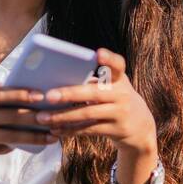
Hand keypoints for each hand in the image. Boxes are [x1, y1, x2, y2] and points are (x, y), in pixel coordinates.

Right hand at [0, 84, 57, 172]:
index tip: (41, 95)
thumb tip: (21, 89)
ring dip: (33, 137)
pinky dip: (15, 147)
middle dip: (34, 117)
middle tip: (54, 117)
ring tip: (50, 136)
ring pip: (8, 137)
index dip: (21, 94)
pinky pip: (0, 149)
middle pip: (8, 116)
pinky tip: (31, 145)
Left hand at [33, 48, 157, 155]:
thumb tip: (54, 81)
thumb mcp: (112, 87)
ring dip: (62, 116)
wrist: (140, 127)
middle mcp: (122, 94)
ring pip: (87, 114)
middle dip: (69, 94)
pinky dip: (70, 130)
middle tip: (48, 96)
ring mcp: (121, 112)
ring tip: (42, 117)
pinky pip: (89, 129)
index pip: (117, 65)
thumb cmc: (115, 100)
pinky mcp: (117, 130)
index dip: (109, 59)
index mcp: (119, 78)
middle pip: (93, 93)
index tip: (98, 53)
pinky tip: (54, 130)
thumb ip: (93, 82)